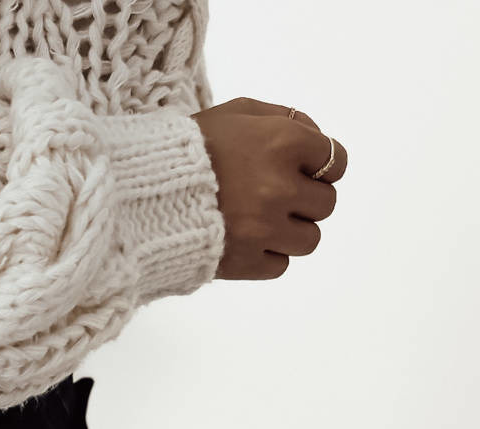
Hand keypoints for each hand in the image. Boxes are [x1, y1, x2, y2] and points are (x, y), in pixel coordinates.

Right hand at [191, 97, 348, 280]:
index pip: (336, 162)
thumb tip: (317, 140)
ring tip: (263, 222)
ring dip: (292, 231)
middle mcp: (280, 187)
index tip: (303, 170)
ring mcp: (265, 229)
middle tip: (276, 195)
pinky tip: (247, 241)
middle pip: (326, 204)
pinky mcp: (247, 262)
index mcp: (282, 143)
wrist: (143, 194)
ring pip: (309, 239)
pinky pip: (280, 265)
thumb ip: (283, 119)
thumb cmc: (190, 147)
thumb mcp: (235, 113)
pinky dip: (268, 255)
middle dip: (306, 199)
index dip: (321, 166)